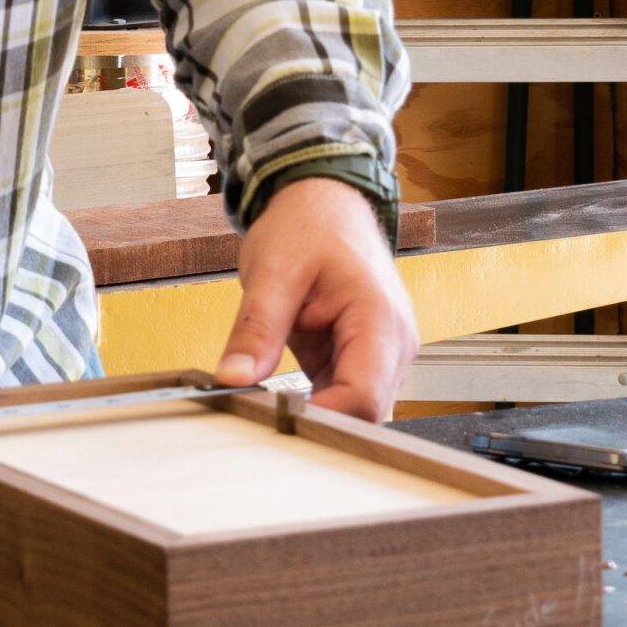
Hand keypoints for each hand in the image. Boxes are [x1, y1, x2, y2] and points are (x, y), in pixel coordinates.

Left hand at [216, 177, 418, 420]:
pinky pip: (341, 395)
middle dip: (317, 423)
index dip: (322, 419)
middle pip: (365, 413)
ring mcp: (382, 356)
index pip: (364, 398)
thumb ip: (256, 328)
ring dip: (313, 415)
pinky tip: (274, 398)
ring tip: (260, 407)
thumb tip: (232, 378)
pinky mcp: (361, 359)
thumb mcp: (272, 271)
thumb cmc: (308, 227)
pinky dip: (311, 402)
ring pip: (355, 411)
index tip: (270, 420)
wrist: (324, 203)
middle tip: (256, 418)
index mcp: (380, 321)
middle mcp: (394, 346)